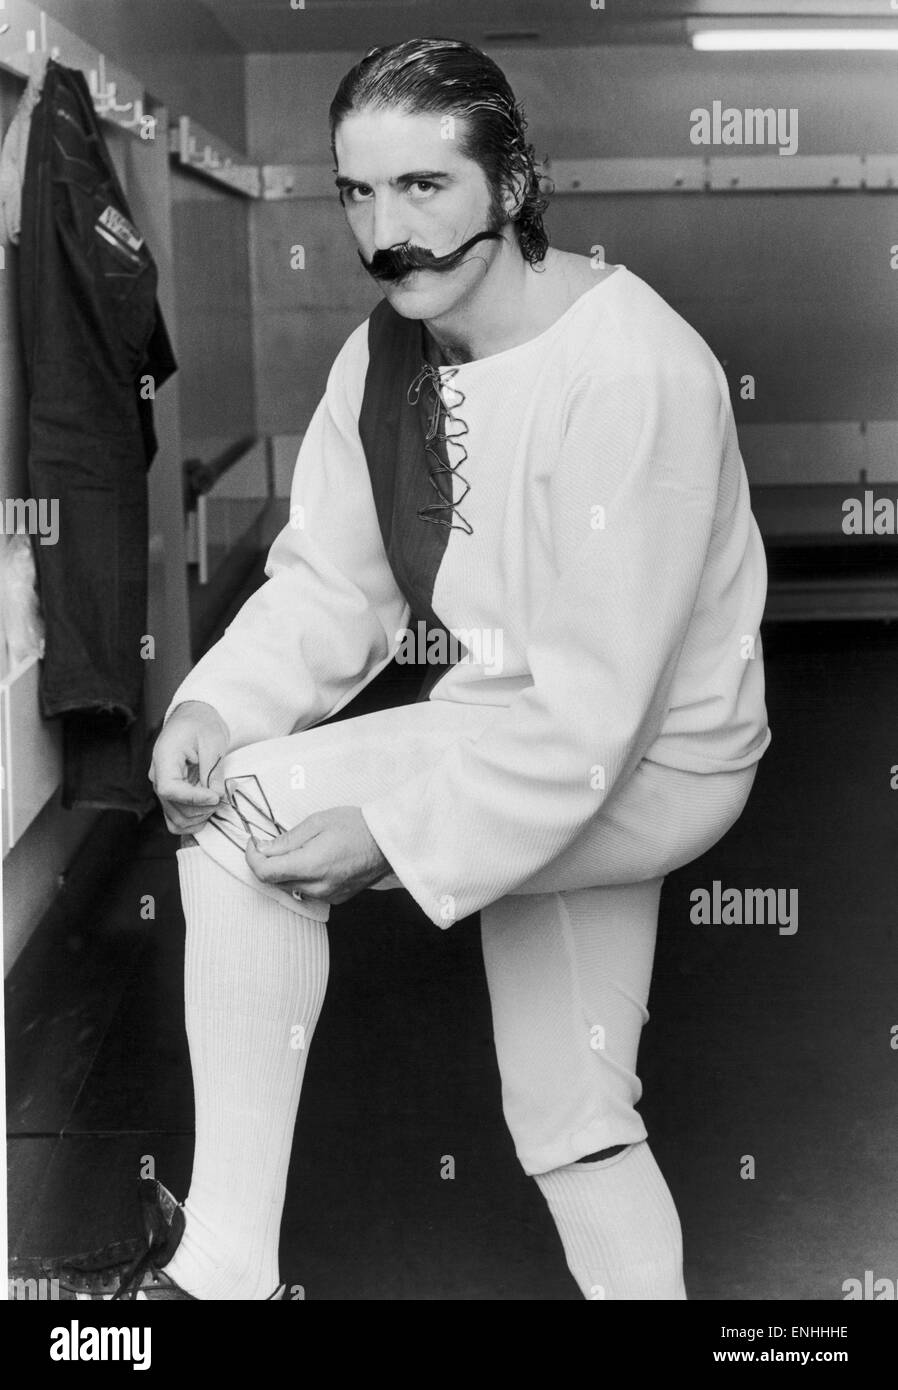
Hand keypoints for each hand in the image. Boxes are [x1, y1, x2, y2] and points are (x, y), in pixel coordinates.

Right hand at [148, 701, 229, 834]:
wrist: (194, 721)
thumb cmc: (202, 726)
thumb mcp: (212, 742)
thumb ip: (213, 770)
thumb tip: (218, 796)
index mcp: (164, 758)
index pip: (170, 789)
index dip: (193, 798)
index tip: (215, 797)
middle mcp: (158, 776)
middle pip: (174, 806)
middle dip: (203, 807)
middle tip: (225, 795)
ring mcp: (163, 788)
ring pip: (176, 818)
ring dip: (200, 816)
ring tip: (219, 800)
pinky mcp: (171, 795)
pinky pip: (175, 819)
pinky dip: (192, 823)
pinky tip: (208, 813)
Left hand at [245, 805, 391, 906]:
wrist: (388, 841)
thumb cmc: (356, 825)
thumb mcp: (317, 822)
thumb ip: (287, 839)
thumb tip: (263, 849)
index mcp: (310, 865)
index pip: (265, 872)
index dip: (252, 858)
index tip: (254, 843)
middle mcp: (317, 886)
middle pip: (276, 881)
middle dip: (268, 862)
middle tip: (274, 841)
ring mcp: (327, 895)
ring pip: (291, 887)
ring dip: (286, 870)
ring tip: (300, 849)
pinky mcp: (336, 898)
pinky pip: (308, 890)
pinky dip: (303, 877)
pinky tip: (315, 860)